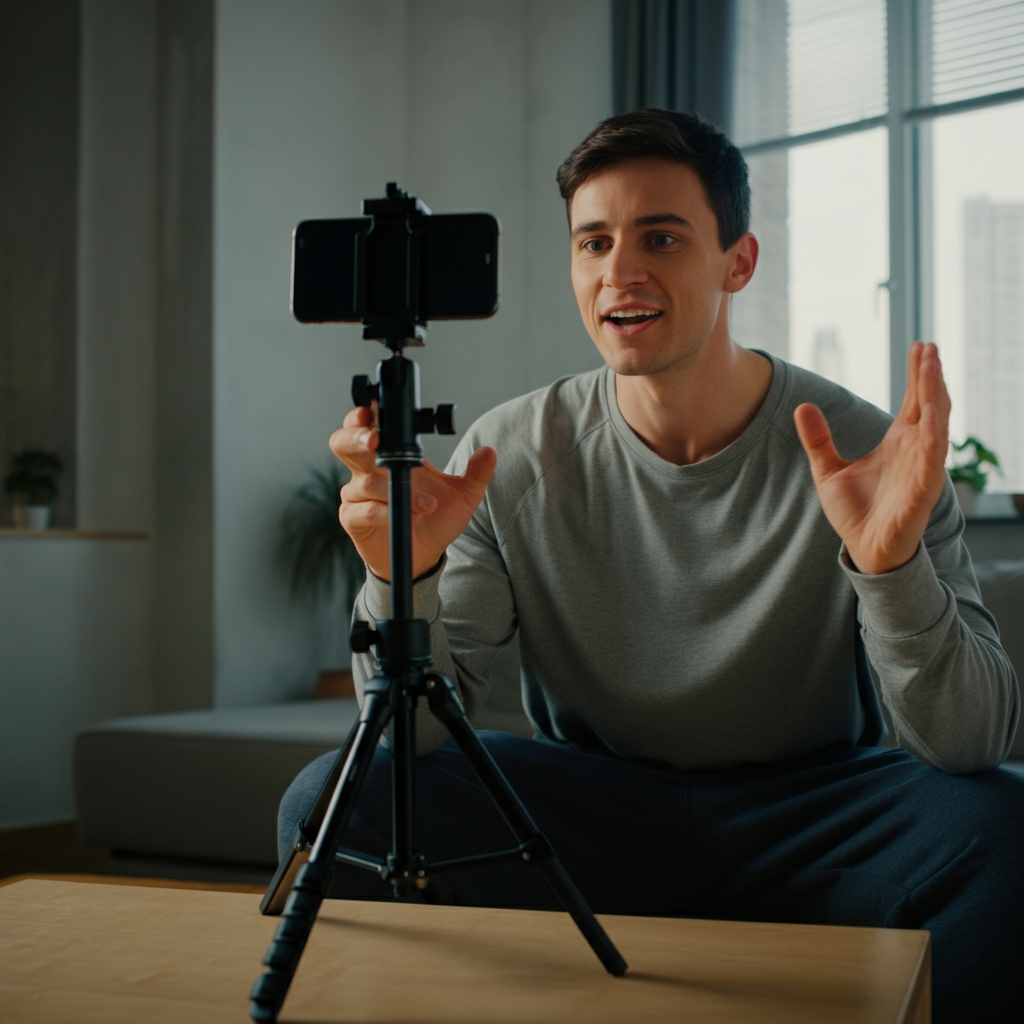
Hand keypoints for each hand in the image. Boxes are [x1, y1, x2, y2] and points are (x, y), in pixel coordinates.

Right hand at [330, 404, 496, 581]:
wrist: (424, 556)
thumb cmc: (436, 519)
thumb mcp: (463, 496)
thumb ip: (476, 474)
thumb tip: (489, 452)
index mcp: (391, 455)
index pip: (368, 425)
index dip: (363, 415)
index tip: (371, 408)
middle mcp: (367, 470)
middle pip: (343, 442)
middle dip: (356, 437)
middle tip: (374, 440)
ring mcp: (357, 494)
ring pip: (364, 481)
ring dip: (395, 490)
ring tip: (426, 505)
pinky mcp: (352, 518)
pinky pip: (364, 510)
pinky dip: (386, 512)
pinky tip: (408, 517)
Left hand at [793, 341, 950, 574]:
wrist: (864, 550)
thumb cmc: (855, 511)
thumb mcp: (828, 470)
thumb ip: (817, 440)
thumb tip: (802, 406)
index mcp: (899, 442)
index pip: (914, 400)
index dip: (918, 374)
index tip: (920, 345)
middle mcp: (916, 450)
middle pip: (929, 405)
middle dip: (931, 376)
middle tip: (930, 346)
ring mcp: (923, 469)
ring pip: (936, 426)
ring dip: (936, 397)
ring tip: (933, 368)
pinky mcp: (923, 491)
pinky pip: (933, 460)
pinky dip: (934, 436)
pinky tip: (934, 415)